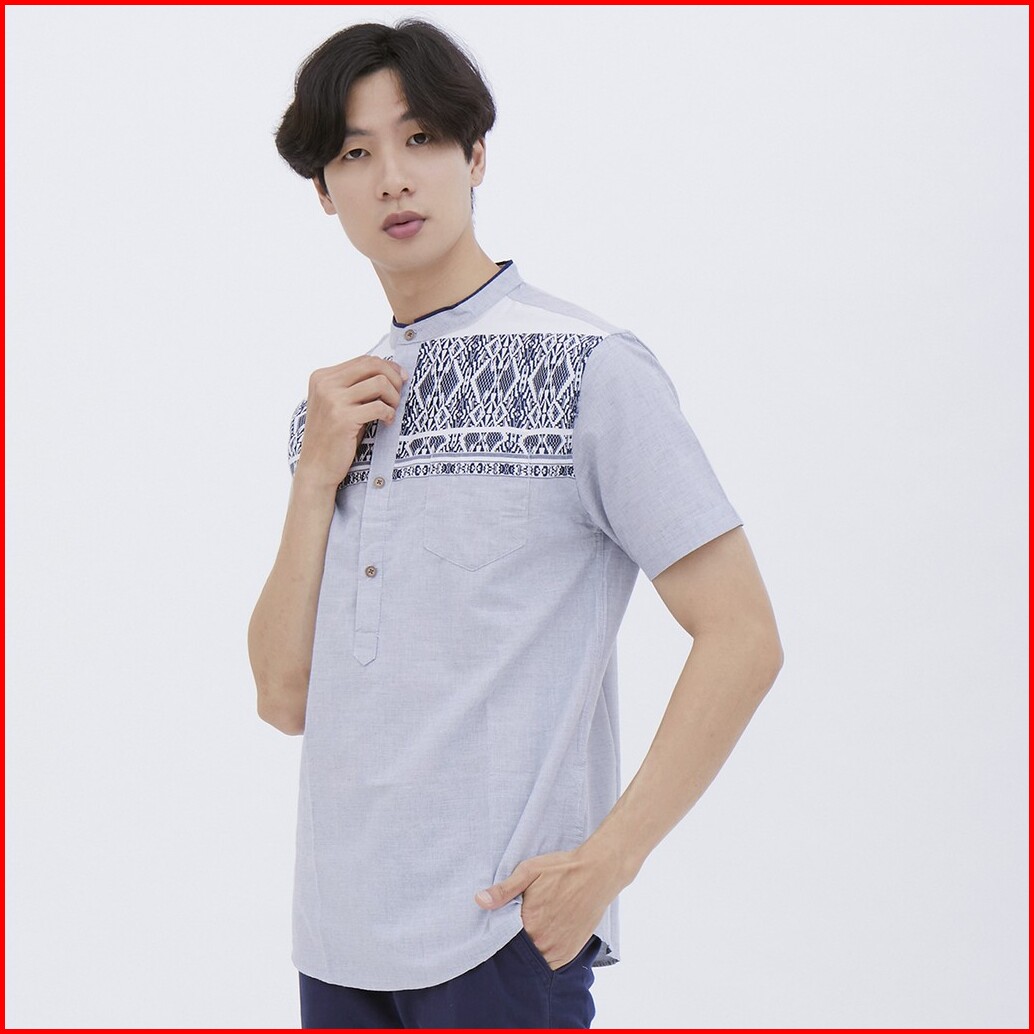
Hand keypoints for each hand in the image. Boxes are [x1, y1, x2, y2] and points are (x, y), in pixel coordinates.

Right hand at [295, 356, 406, 489]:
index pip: (363, 360)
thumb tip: (390, 370)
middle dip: (393, 378)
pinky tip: (387, 421)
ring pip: (379, 382)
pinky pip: (379, 406)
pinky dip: (389, 413)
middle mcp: (325, 384)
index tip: (400, 378)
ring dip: (393, 397)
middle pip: (372, 365)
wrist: (316, 466)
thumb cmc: (334, 436)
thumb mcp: (339, 404)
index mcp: (322, 376)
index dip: (387, 367)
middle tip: (399, 394)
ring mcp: (332, 400)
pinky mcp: (343, 418)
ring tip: (391, 410)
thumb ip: (356, 386)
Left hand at [474, 849, 623, 970]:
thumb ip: (504, 890)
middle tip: (515, 929)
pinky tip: (541, 941)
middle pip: (518, 952)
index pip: (503, 939)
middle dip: (513, 945)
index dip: (499, 934)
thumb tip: (479, 900)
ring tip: (529, 934)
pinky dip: (543, 957)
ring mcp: (558, 950)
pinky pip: (550, 964)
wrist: (598, 872)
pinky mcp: (570, 953)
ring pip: (534, 960)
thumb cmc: (562, 869)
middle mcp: (543, 941)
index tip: (496, 928)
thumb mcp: (529, 871)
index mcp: (529, 922)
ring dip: (529, 952)